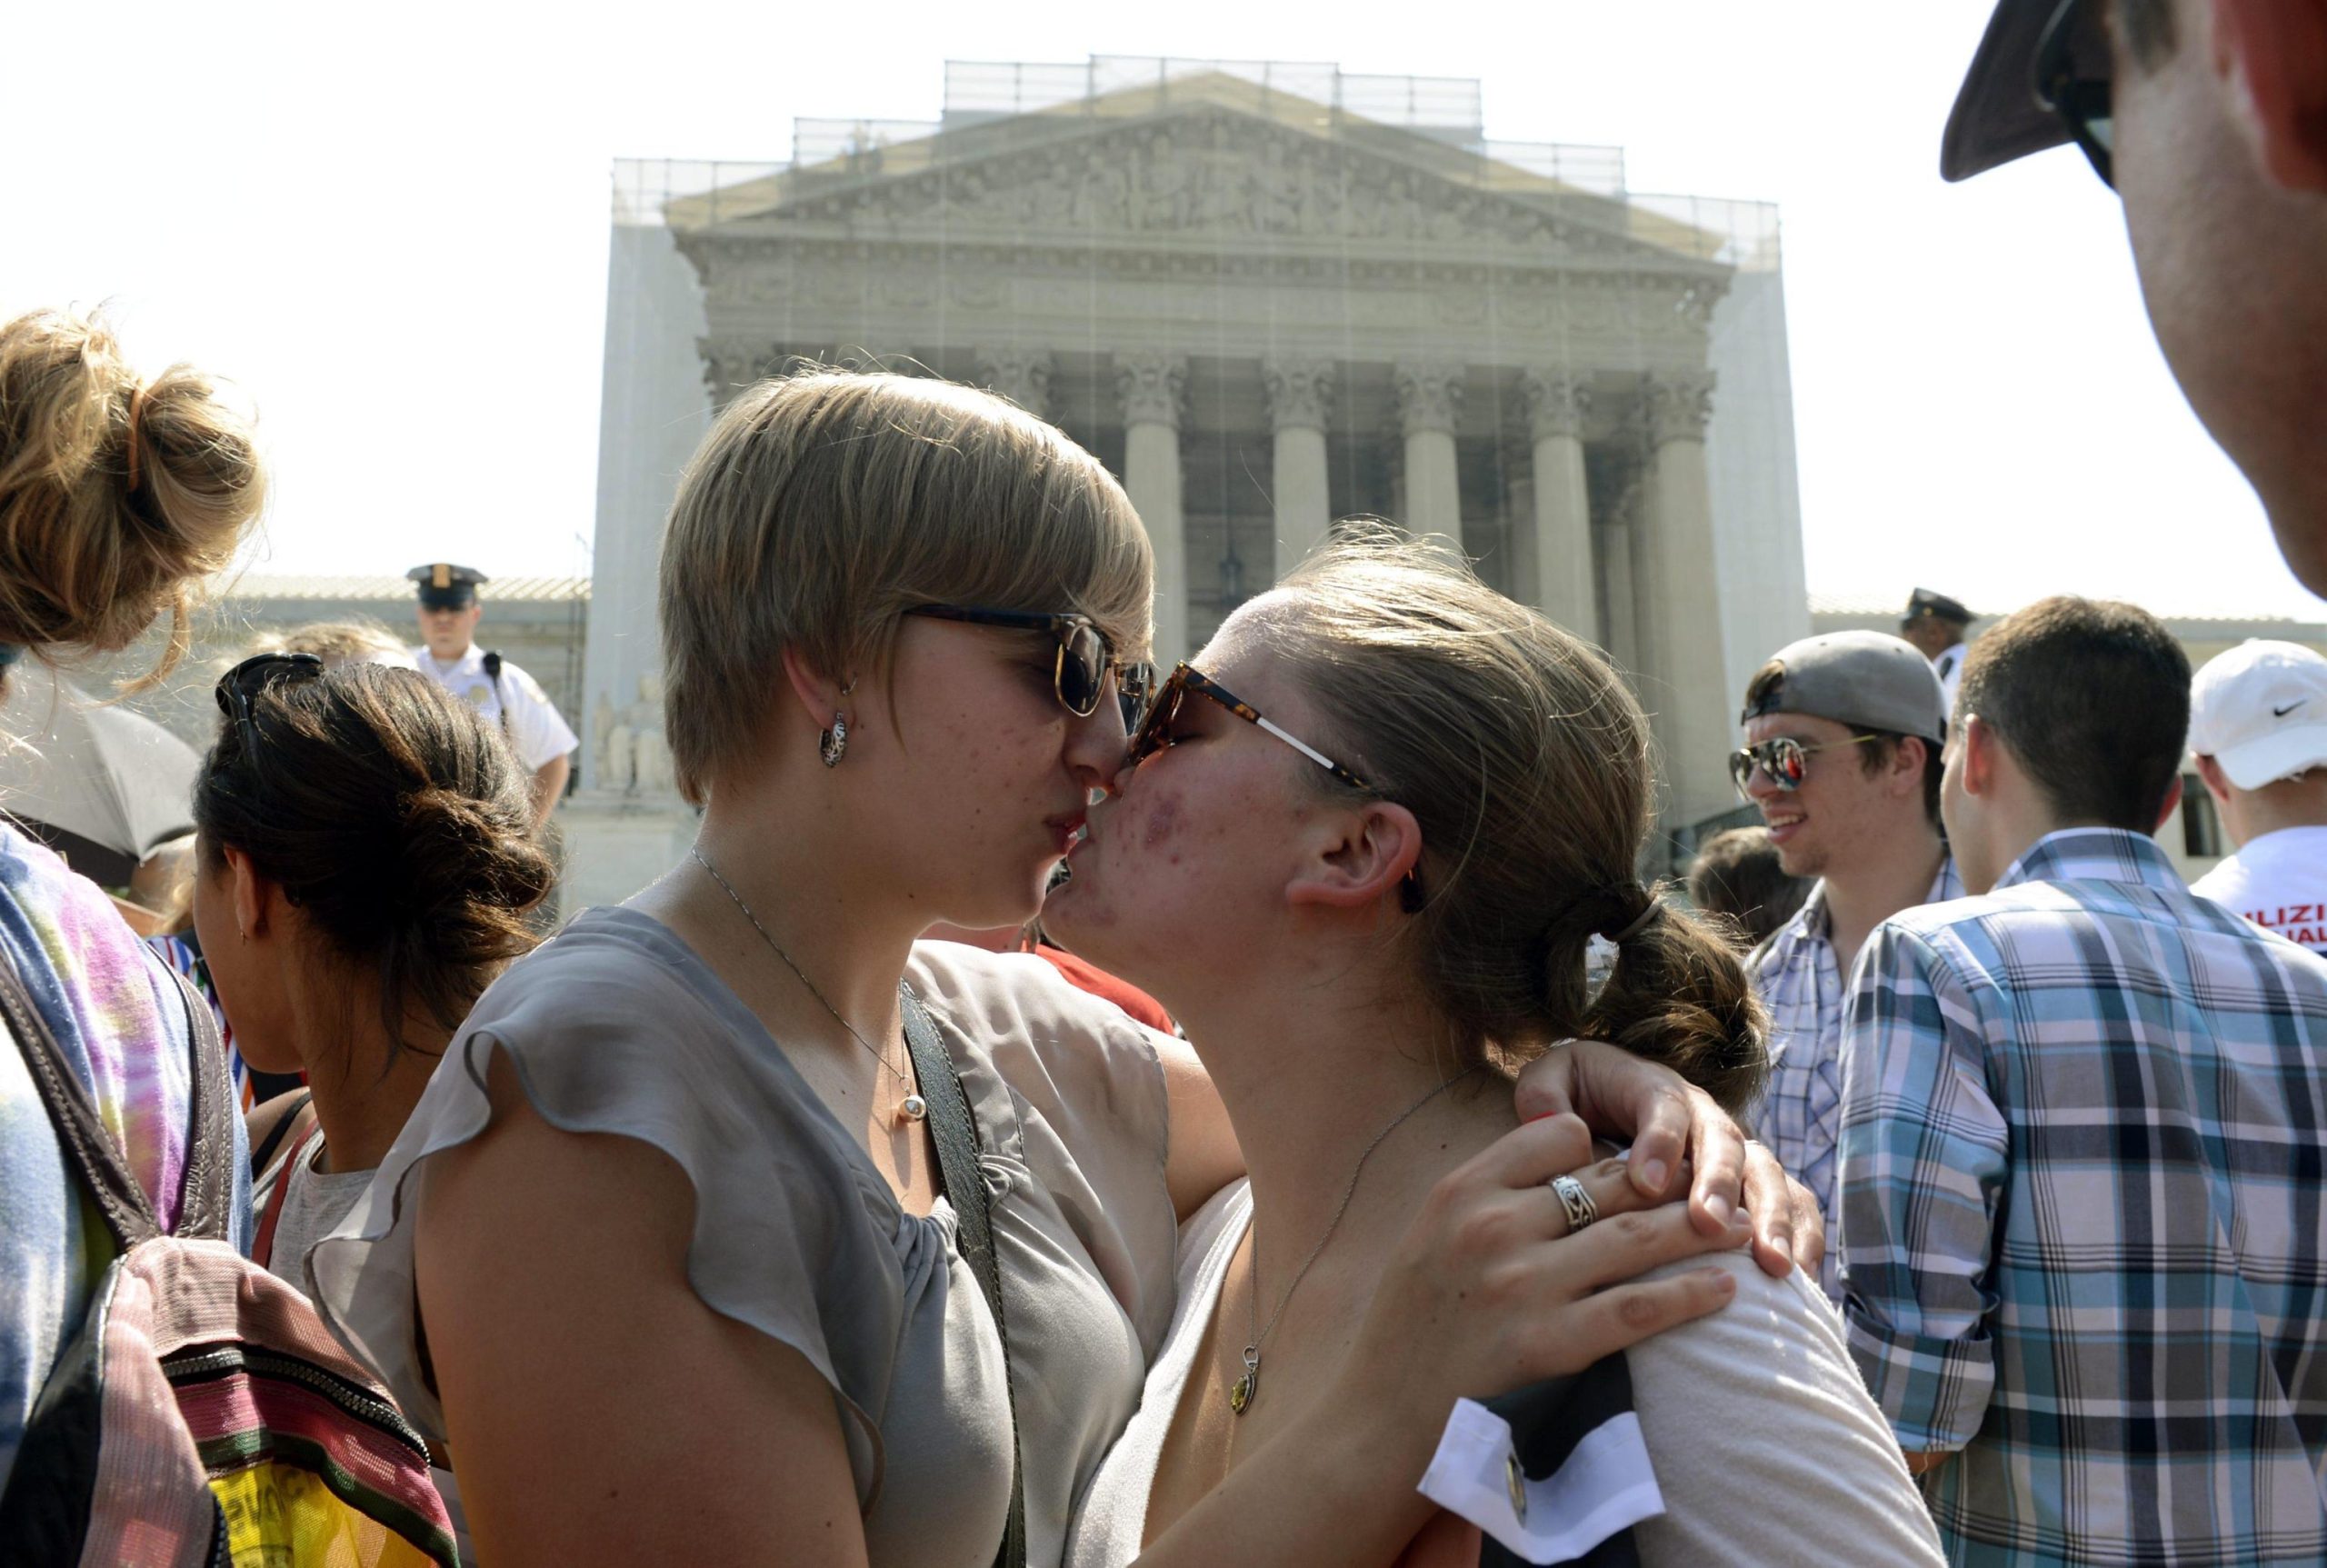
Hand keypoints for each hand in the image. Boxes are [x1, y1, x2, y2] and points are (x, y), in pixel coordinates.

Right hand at [1335, 1112, 1748, 1454]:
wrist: (1379, 1422)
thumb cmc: (1410, 1330)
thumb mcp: (1429, 1237)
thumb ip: (1488, 1197)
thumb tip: (1568, 1163)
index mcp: (1461, 1192)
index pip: (1558, 1137)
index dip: (1605, 1145)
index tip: (1640, 1163)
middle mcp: (1493, 1227)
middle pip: (1608, 1183)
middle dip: (1674, 1181)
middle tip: (1722, 1185)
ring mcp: (1524, 1286)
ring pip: (1636, 1237)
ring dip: (1700, 1229)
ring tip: (1742, 1229)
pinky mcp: (1551, 1345)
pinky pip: (1638, 1308)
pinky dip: (1689, 1295)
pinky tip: (1725, 1290)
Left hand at [1513, 1040, 1819, 1277]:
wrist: (1609, 1102)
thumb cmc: (1576, 1100)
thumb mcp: (1550, 1085)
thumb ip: (1545, 1098)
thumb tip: (1551, 1123)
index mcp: (1654, 1090)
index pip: (1661, 1108)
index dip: (1658, 1142)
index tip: (1645, 1183)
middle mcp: (1705, 1118)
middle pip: (1724, 1142)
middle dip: (1719, 1183)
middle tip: (1708, 1224)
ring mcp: (1738, 1153)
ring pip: (1768, 1176)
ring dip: (1773, 1219)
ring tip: (1772, 1266)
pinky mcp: (1758, 1187)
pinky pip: (1797, 1206)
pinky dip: (1806, 1240)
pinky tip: (1803, 1285)